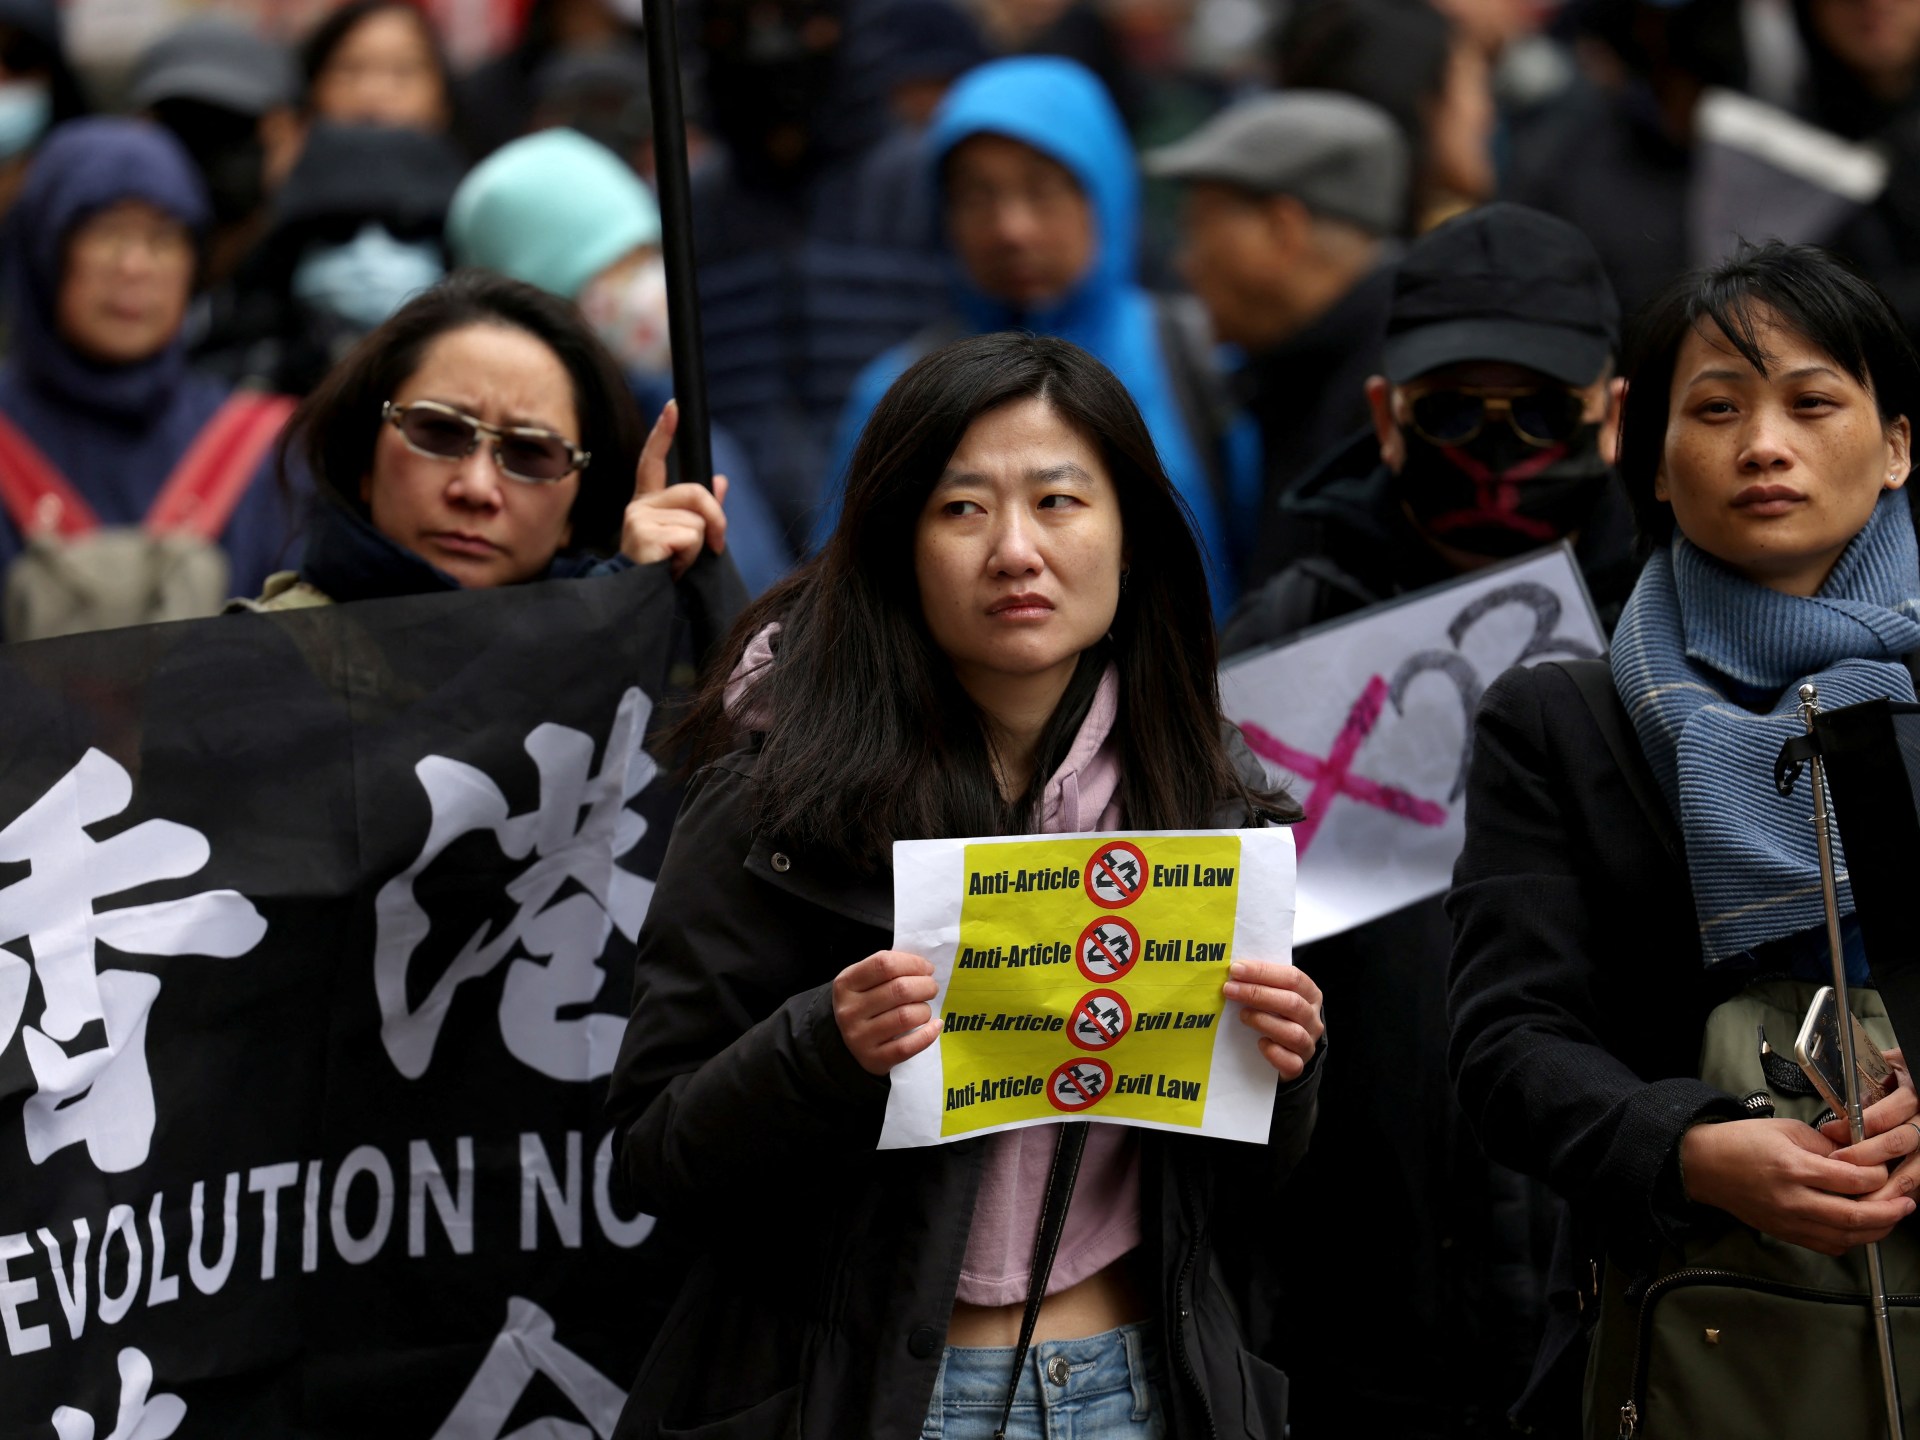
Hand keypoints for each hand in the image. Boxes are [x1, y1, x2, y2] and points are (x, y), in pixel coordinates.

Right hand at [622, 399, 727, 577]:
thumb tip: (722, 480)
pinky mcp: (645, 534)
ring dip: (698, 548)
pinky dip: (690, 558)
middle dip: (717, 520)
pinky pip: (691, 538)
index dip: (663, 432)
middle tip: (717, 546)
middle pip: (696, 492)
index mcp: (648, 502)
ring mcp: (639, 518)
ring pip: (697, 521)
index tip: (674, 406)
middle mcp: (640, 505)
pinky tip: (672, 568)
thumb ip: (703, 508)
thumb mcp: (687, 536)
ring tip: (678, 563)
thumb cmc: (663, 570)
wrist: (638, 599)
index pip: (653, 460)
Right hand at [832, 949, 940, 1076]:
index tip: (927, 968)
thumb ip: (888, 970)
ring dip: (925, 1010)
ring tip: (924, 1009)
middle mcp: (849, 1010)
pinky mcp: (873, 1059)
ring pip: (906, 1017)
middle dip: (925, 986)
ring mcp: (859, 1037)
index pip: (885, 964)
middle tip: (931, 988)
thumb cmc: (863, 1004)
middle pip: (900, 990)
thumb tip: (924, 967)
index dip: (913, 963)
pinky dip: (928, 1034)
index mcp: (846, 983)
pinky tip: (935, 1026)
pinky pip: (908, 1046)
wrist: (844, 1044)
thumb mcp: (863, 981)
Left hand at [1222, 960, 1323, 1079]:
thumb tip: (1235, 970)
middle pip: (1292, 1003)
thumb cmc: (1276, 1015)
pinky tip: (1260, 1043)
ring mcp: (1308, 1044)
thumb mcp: (1275, 994)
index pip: (1293, 978)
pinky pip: (1291, 1062)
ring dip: (1264, 1021)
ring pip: (1294, 1033)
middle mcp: (1313, 1019)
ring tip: (1242, 1015)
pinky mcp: (1298, 1066)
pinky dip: (1274, 1052)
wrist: (1285, 1052)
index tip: (1236, 970)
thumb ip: (1262, 983)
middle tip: (1230, 990)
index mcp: (1310, 995)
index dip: (1263, 972)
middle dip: (1258, 994)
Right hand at [1679, 1118, 1913, 1254]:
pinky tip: (1860, 1229)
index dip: (1877, 1177)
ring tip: (1890, 1219)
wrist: (1705, 1166)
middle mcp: (1793, 1200)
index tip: (1884, 1171)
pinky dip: (1850, 1240)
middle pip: (1855, 1217)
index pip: (1852, 1180)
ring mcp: (1789, 1221)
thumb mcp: (1786, 1130)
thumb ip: (1825, 1146)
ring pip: (1845, 1238)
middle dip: (1889, 1213)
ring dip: (1875, 1231)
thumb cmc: (1742, 1142)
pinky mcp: (1785, 1234)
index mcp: (1793, 1167)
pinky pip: (1827, 1246)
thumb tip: (1857, 1158)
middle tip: (1907, 1205)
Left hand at [1827, 1048, 1919, 1204]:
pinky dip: (1901, 1193)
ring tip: (1860, 1198)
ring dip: (1886, 1186)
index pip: (1884, 1114)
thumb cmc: (1897, 1074)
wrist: (1919, 1079)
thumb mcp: (1881, 1069)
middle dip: (1866, 1157)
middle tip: (1839, 1164)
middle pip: (1899, 1143)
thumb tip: (1835, 1122)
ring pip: (1914, 1169)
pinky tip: (1883, 1203)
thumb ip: (1862, 1090)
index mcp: (1912, 1092)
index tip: (1831, 1131)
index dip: (1856, 1127)